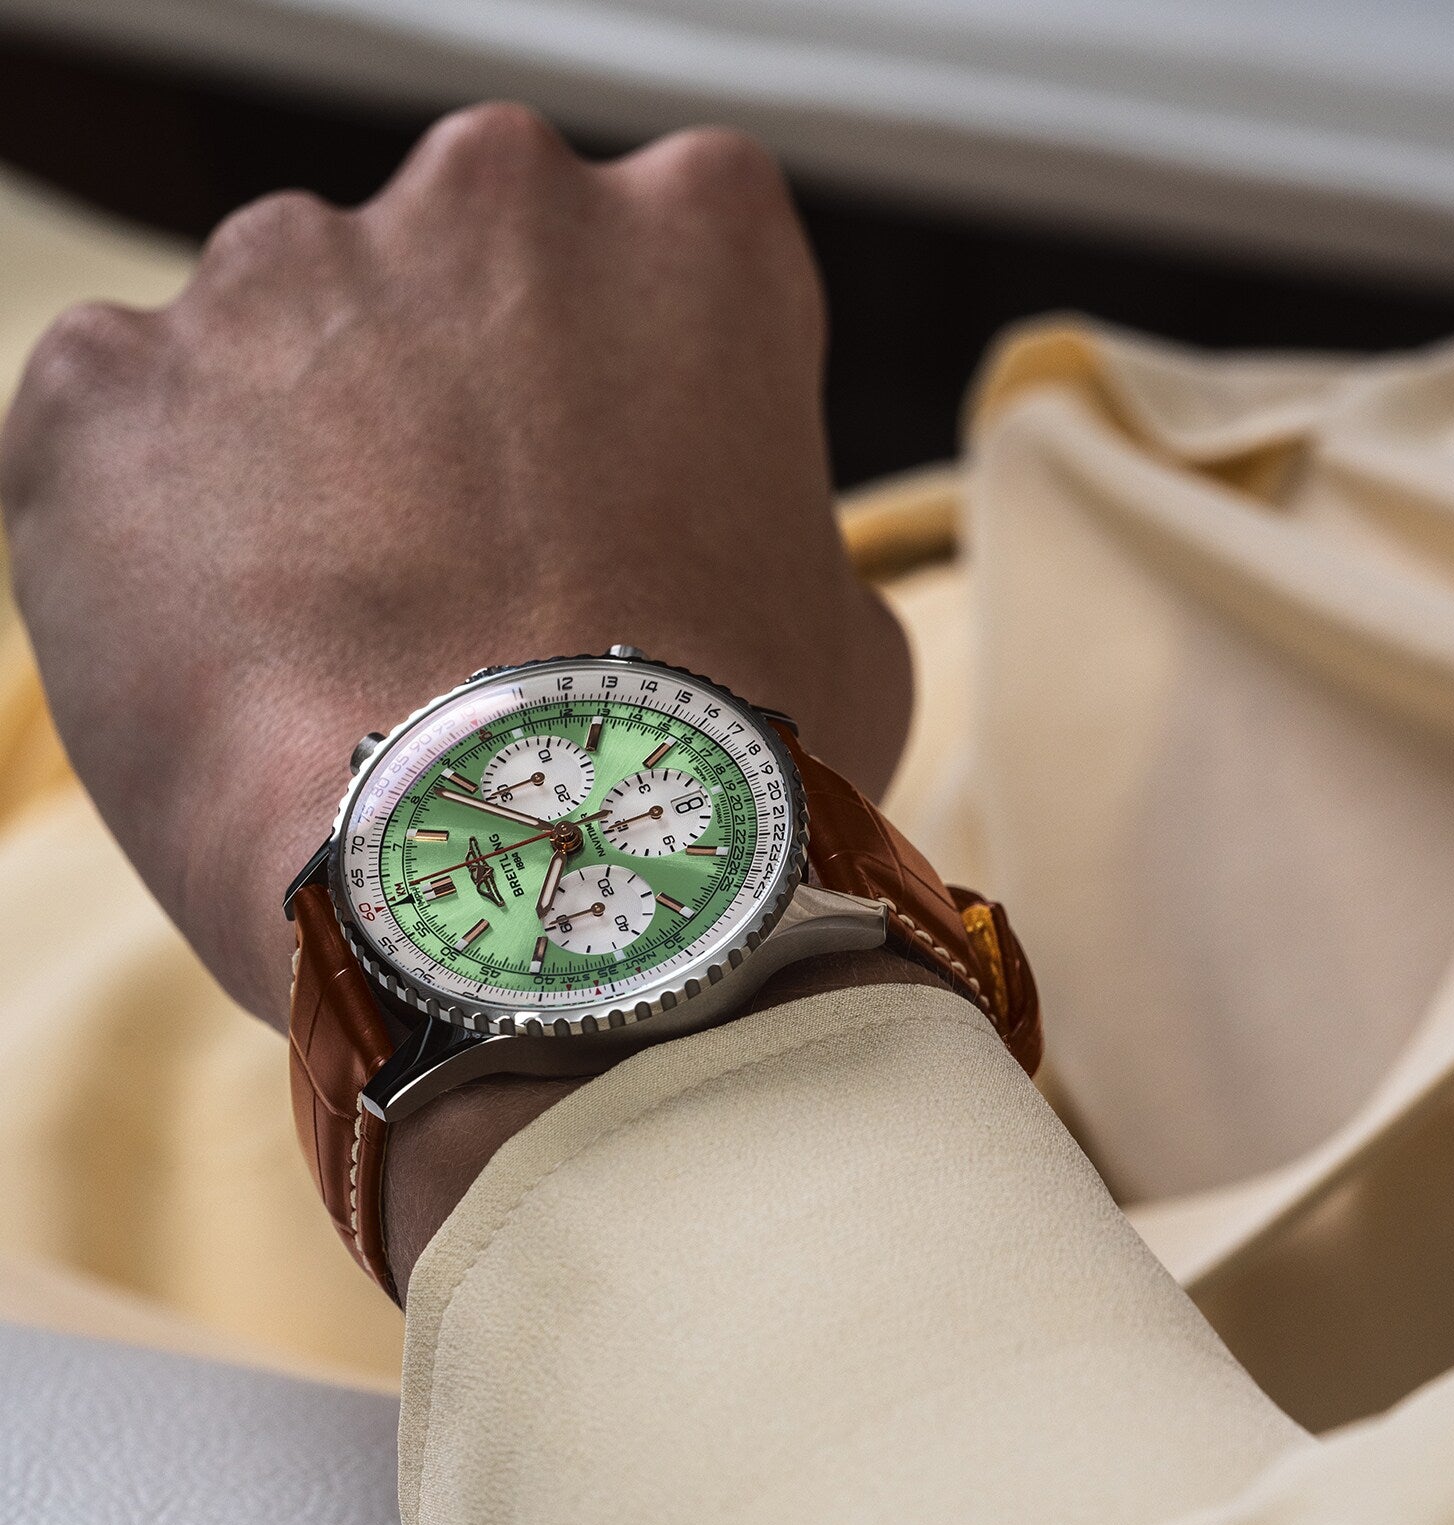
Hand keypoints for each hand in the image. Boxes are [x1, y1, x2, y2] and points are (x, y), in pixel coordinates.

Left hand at [1, 104, 910, 1028]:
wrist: (548, 893)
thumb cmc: (723, 772)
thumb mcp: (844, 634)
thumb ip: (775, 537)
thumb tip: (732, 569)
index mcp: (699, 235)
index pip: (659, 258)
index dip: (628, 404)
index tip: (608, 504)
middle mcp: (494, 200)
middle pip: (461, 278)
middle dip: (463, 404)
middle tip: (481, 575)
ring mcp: (285, 275)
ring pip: (283, 343)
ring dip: (311, 462)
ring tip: (355, 643)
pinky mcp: (109, 388)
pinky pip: (127, 434)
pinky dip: (160, 535)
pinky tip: (239, 660)